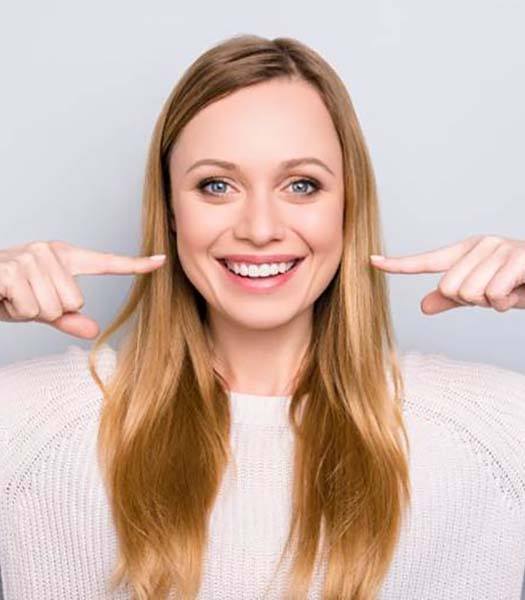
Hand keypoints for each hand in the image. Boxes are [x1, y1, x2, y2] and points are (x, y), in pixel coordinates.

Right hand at [0, 240, 166, 338]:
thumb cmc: (7, 293)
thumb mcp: (41, 308)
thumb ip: (68, 318)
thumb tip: (93, 331)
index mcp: (64, 257)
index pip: (106, 262)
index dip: (135, 264)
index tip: (161, 261)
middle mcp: (50, 252)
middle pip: (75, 302)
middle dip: (47, 311)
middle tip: (25, 298)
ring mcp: (31, 257)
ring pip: (53, 308)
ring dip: (29, 311)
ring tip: (13, 296)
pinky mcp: (12, 269)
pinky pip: (31, 308)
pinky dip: (16, 311)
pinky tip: (4, 296)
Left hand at [369, 234, 524, 314]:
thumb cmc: (520, 285)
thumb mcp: (483, 295)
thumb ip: (454, 300)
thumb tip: (423, 305)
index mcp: (467, 253)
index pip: (427, 260)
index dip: (399, 264)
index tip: (372, 261)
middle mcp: (480, 246)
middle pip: (450, 288)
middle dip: (473, 301)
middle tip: (496, 294)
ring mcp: (500, 248)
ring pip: (471, 292)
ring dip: (493, 302)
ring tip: (510, 291)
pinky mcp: (518, 257)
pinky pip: (494, 293)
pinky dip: (507, 302)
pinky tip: (519, 290)